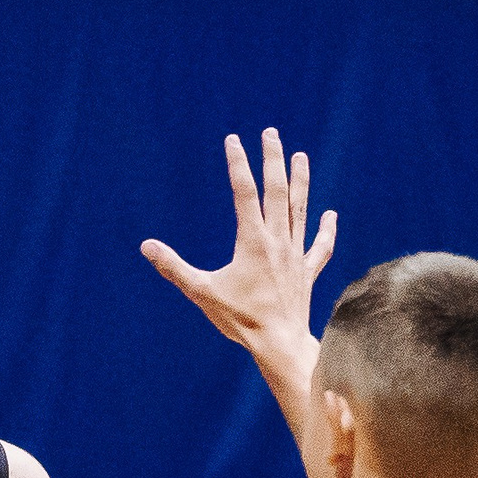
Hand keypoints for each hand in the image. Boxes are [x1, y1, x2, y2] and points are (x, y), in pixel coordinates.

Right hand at [142, 128, 337, 367]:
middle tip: (271, 134)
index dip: (238, 163)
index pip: (244, 191)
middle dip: (273, 159)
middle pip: (277, 190)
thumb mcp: (202, 292)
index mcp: (252, 240)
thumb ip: (174, 268)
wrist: (278, 343)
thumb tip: (147, 247)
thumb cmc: (240, 320)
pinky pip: (319, 247)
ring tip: (300, 157)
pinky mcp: (305, 273)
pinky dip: (326, 230)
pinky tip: (330, 215)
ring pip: (299, 209)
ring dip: (300, 181)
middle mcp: (277, 241)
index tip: (234, 140)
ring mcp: (294, 255)